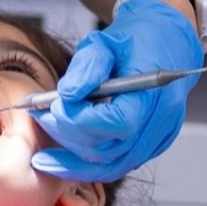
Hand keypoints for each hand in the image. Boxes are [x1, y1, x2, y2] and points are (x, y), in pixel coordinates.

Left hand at [32, 0, 203, 182]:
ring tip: (43, 148)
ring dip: (73, 160)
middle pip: (111, 149)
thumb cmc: (136, 39)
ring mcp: (158, 138)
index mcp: (154, 91)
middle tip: (41, 117)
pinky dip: (88, 163)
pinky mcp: (151, 146)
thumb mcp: (106, 40)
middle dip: (69, 136)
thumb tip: (67, 95)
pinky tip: (63, 156)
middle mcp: (161, 121)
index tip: (54, 106)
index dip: (81, 120)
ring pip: (113, 166)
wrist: (165, 41)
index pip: (118, 122)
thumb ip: (87, 66)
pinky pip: (118, 165)